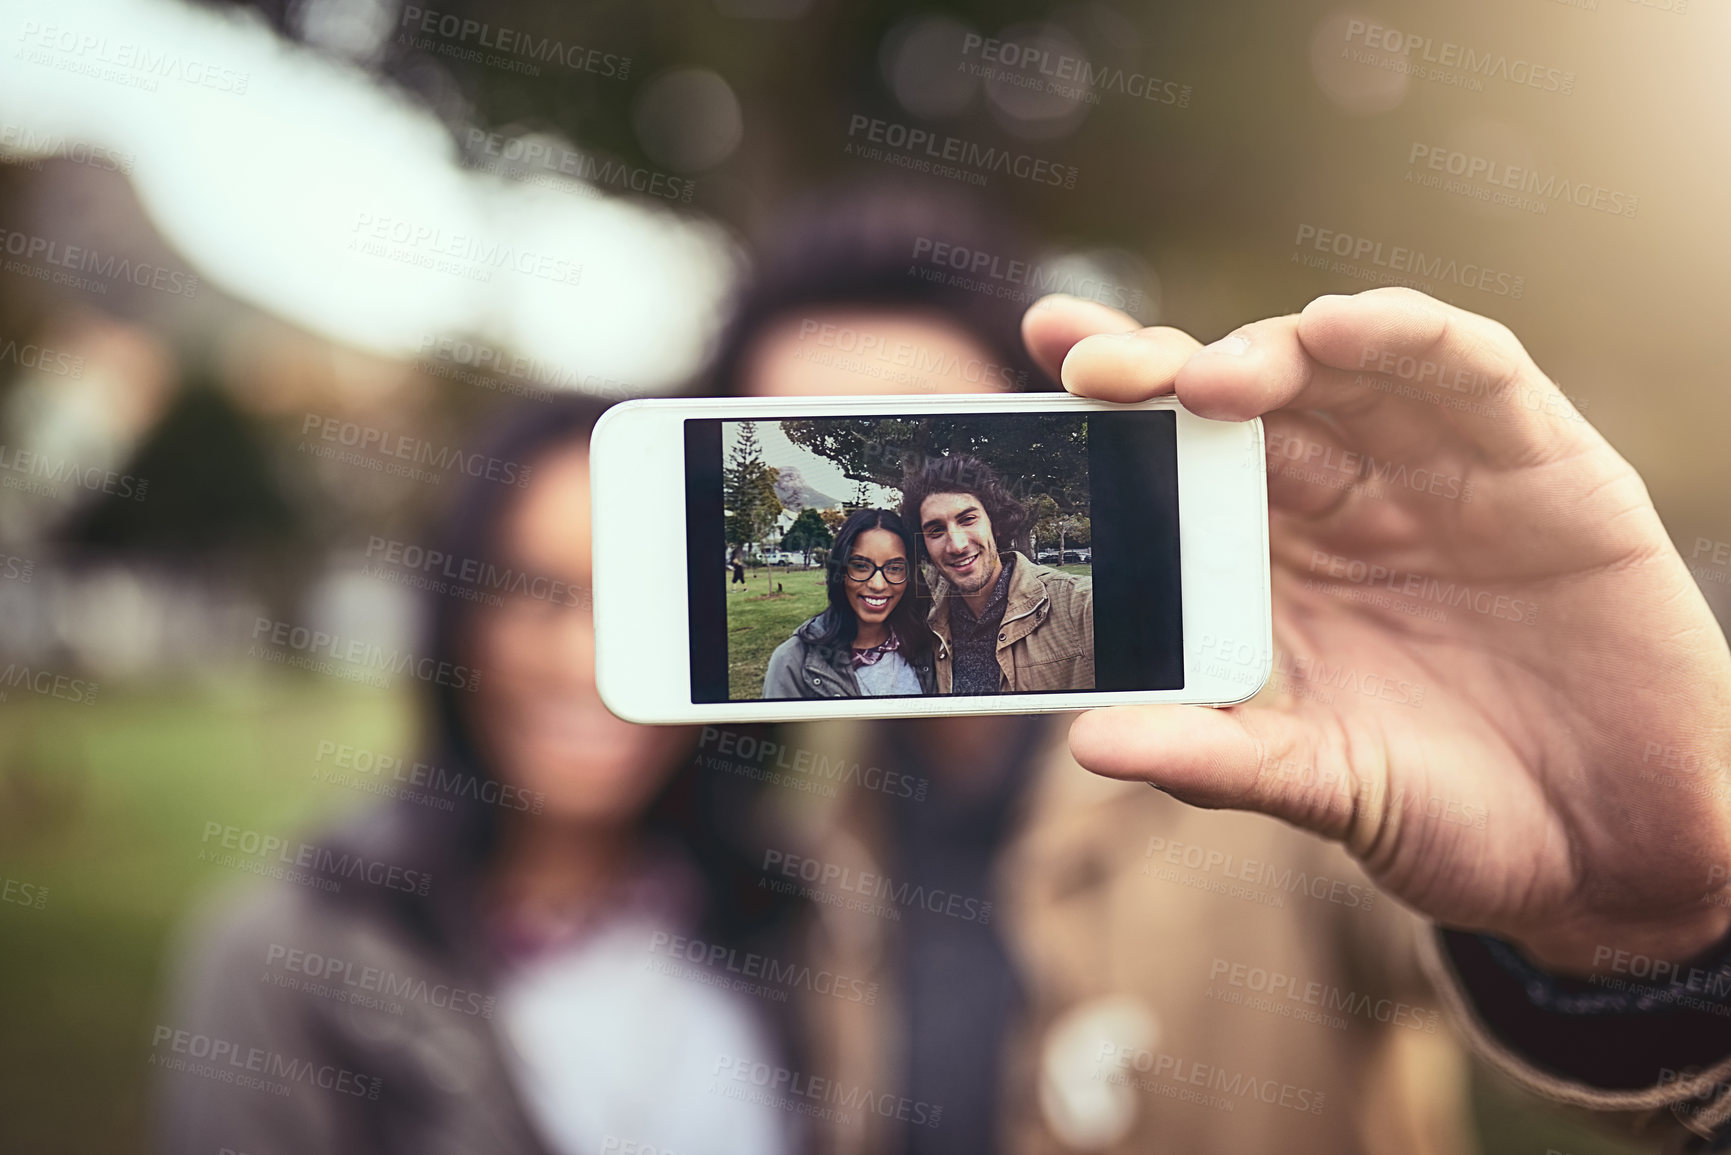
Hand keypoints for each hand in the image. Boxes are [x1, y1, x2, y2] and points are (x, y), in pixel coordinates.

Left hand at [1023, 288, 1730, 974]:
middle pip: (1243, 396)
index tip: (1036, 370)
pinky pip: (1468, 371)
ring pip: (1344, 365)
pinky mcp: (1539, 461)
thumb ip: (1215, 758)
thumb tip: (1087, 741)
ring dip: (1274, 351)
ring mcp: (1436, 472)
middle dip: (1165, 368)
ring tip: (1212, 377)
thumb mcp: (1321, 787)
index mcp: (1271, 563)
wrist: (1612, 852)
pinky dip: (1407, 337)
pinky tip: (1343, 328)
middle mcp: (1343, 500)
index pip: (1177, 460)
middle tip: (1093, 367)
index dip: (1114, 406)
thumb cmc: (1451, 812)